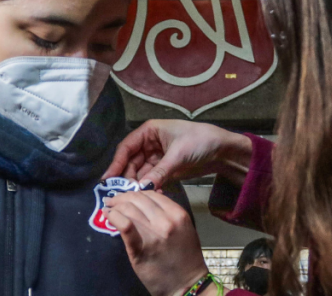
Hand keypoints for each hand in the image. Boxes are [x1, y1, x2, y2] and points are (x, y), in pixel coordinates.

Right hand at [102, 120, 252, 189]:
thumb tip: (141, 188)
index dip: (116, 163)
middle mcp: (149, 144)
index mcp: (149, 132)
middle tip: (122, 195)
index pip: (126, 148)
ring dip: (138, 185)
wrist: (223, 150)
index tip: (108, 180)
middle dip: (126, 177)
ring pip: (140, 173)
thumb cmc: (200, 142)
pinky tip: (150, 196)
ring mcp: (157, 158)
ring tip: (136, 198)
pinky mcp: (165, 170)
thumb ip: (159, 172)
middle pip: (130, 162)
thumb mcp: (178, 155)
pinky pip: (151, 180)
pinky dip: (150, 188)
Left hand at [104, 190, 208, 295]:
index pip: (151, 194)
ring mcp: (153, 235)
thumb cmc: (184, 257)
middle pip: (138, 199)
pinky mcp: (140, 248)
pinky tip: (108, 215)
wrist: (186, 285)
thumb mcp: (183, 229)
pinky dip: (113, 217)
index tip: (126, 196)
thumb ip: (168, 213)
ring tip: (109, 208)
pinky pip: (125, 225)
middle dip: (122, 197)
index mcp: (178, 214)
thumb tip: (149, 198)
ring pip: (129, 209)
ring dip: (115, 206)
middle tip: (113, 200)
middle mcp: (166, 221)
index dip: (135, 192)